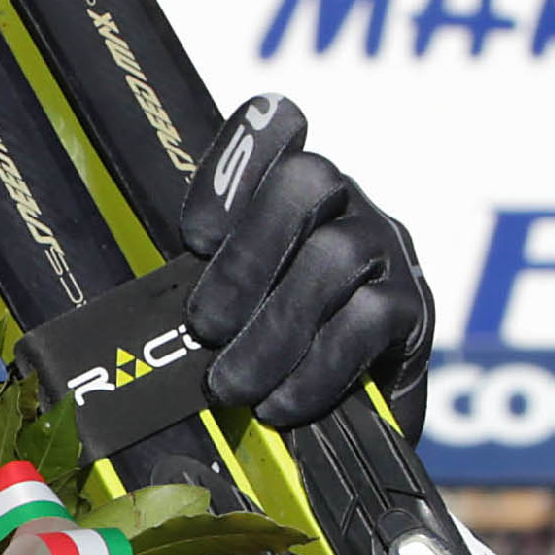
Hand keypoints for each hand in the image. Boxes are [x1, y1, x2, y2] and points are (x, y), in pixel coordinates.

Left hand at [180, 96, 432, 436]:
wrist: (350, 427)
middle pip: (307, 181)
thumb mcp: (231, 311)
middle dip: (245, 258)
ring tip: (232, 384)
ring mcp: (386, 249)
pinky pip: (368, 321)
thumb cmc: (274, 356)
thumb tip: (139, 312)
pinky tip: (280, 404)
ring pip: (335, 256)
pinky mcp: (415, 306)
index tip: (193, 237)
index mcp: (292, 188)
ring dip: (274, 327)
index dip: (229, 168)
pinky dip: (315, 368)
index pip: (272, 128)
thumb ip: (202, 287)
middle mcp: (346, 203)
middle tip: (204, 327)